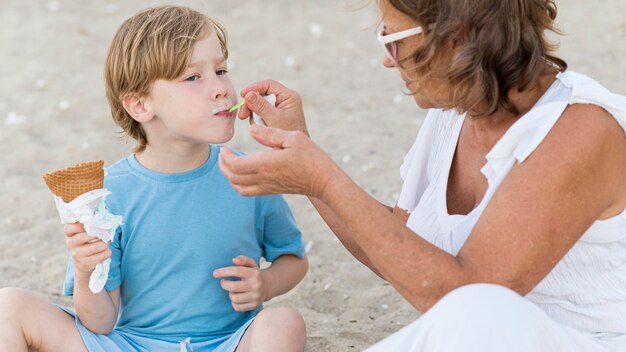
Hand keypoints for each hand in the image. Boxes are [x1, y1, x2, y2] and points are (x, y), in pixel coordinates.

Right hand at [64, 222, 110, 275]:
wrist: (84, 260)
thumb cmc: (87, 239)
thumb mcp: (84, 231)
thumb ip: (89, 223)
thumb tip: (101, 217)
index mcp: (69, 234)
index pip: (68, 229)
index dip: (79, 226)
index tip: (90, 223)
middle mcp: (70, 244)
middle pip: (81, 237)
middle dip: (96, 234)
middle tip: (104, 232)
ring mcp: (77, 254)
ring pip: (93, 248)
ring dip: (104, 244)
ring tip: (107, 242)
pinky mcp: (85, 262)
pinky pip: (99, 257)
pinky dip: (106, 252)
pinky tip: (107, 250)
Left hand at [213, 256, 266, 311]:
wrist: (270, 285)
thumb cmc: (255, 274)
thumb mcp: (251, 264)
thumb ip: (243, 260)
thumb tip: (234, 260)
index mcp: (254, 273)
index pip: (236, 271)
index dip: (223, 272)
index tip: (215, 273)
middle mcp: (256, 285)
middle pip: (233, 287)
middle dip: (224, 284)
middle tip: (224, 282)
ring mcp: (256, 297)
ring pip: (234, 298)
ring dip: (230, 294)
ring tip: (233, 290)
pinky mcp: (254, 305)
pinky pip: (237, 307)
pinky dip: (234, 302)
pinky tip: (237, 297)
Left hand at [219, 124, 337, 197]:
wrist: (323, 180)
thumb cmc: (311, 157)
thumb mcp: (293, 137)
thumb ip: (270, 134)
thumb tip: (252, 130)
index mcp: (266, 164)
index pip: (236, 165)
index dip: (225, 157)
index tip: (224, 148)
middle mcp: (264, 178)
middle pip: (233, 177)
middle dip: (222, 165)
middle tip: (221, 154)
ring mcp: (267, 186)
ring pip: (238, 187)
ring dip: (229, 176)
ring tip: (228, 163)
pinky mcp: (272, 190)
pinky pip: (248, 192)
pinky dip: (238, 184)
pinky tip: (241, 174)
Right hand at [238, 80, 307, 134]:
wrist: (293, 151)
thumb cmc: (287, 134)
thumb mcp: (273, 119)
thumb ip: (260, 106)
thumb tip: (248, 94)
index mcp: (289, 96)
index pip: (269, 84)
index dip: (254, 88)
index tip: (243, 95)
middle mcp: (285, 99)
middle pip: (262, 94)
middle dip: (251, 105)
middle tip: (242, 116)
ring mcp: (280, 108)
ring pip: (259, 104)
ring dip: (254, 114)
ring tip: (257, 125)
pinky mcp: (275, 115)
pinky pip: (261, 113)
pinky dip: (257, 119)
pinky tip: (260, 127)